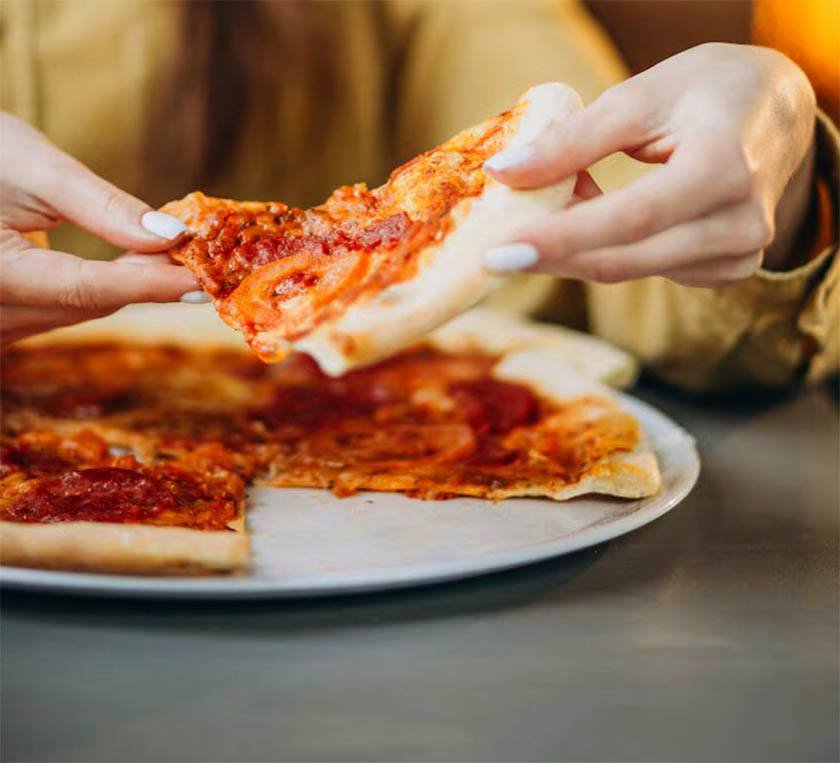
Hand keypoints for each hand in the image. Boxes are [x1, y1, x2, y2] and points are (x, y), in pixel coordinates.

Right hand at [0, 113, 199, 343]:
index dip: (150, 285)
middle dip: (145, 281)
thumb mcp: (33, 166)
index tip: (202, 280)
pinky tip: (136, 264)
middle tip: (200, 258)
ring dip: (126, 284)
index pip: (85, 290)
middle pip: (86, 304)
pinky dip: (99, 286)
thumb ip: (102, 206)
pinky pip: (62, 306)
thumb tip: (171, 238)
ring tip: (175, 256)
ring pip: (78, 310)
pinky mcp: (2, 316)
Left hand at [483, 44, 816, 285]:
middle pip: (624, 259)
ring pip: (631, 269)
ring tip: (553, 207)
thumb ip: (572, 139)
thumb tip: (503, 173)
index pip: (631, 218)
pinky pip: (648, 270)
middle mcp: (739, 223)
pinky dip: (607, 250)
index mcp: (723, 168)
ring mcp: (738, 254)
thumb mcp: (641, 96)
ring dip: (577, 248)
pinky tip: (592, 220)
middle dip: (553, 256)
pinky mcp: (727, 270)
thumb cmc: (708, 92)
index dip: (562, 238)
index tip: (501, 251)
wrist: (778, 112)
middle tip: (493, 250)